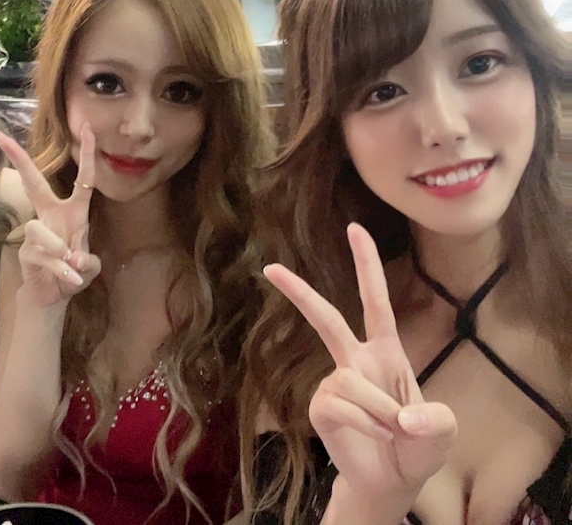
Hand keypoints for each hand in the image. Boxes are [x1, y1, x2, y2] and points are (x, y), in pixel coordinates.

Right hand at [0, 124, 101, 308]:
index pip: (82, 180)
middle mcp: (52, 217)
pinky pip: (42, 255)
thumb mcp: (89, 268)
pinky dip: (60, 271)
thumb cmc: (72, 273)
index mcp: (72, 212)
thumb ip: (88, 262)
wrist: (53, 297)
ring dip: (59, 250)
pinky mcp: (26, 252)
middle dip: (20, 160)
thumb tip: (75, 259)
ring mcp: (36, 233)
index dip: (87, 155)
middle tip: (1, 137)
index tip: (86, 128)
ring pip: (40, 229)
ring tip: (71, 268)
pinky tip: (70, 281)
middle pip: (36, 183)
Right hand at [263, 223, 456, 501]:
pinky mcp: (320, 408)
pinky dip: (364, 424)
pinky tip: (371, 436)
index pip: (375, 301)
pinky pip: (341, 405)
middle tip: (269, 268)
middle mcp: (355, 361)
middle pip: (326, 319)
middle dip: (299, 292)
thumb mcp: (444, 432)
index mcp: (386, 352)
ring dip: (379, 411)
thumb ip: (436, 421)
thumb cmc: (417, 448)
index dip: (367, 265)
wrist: (391, 483)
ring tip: (391, 431)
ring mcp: (334, 384)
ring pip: (350, 381)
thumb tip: (401, 416)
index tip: (354, 229)